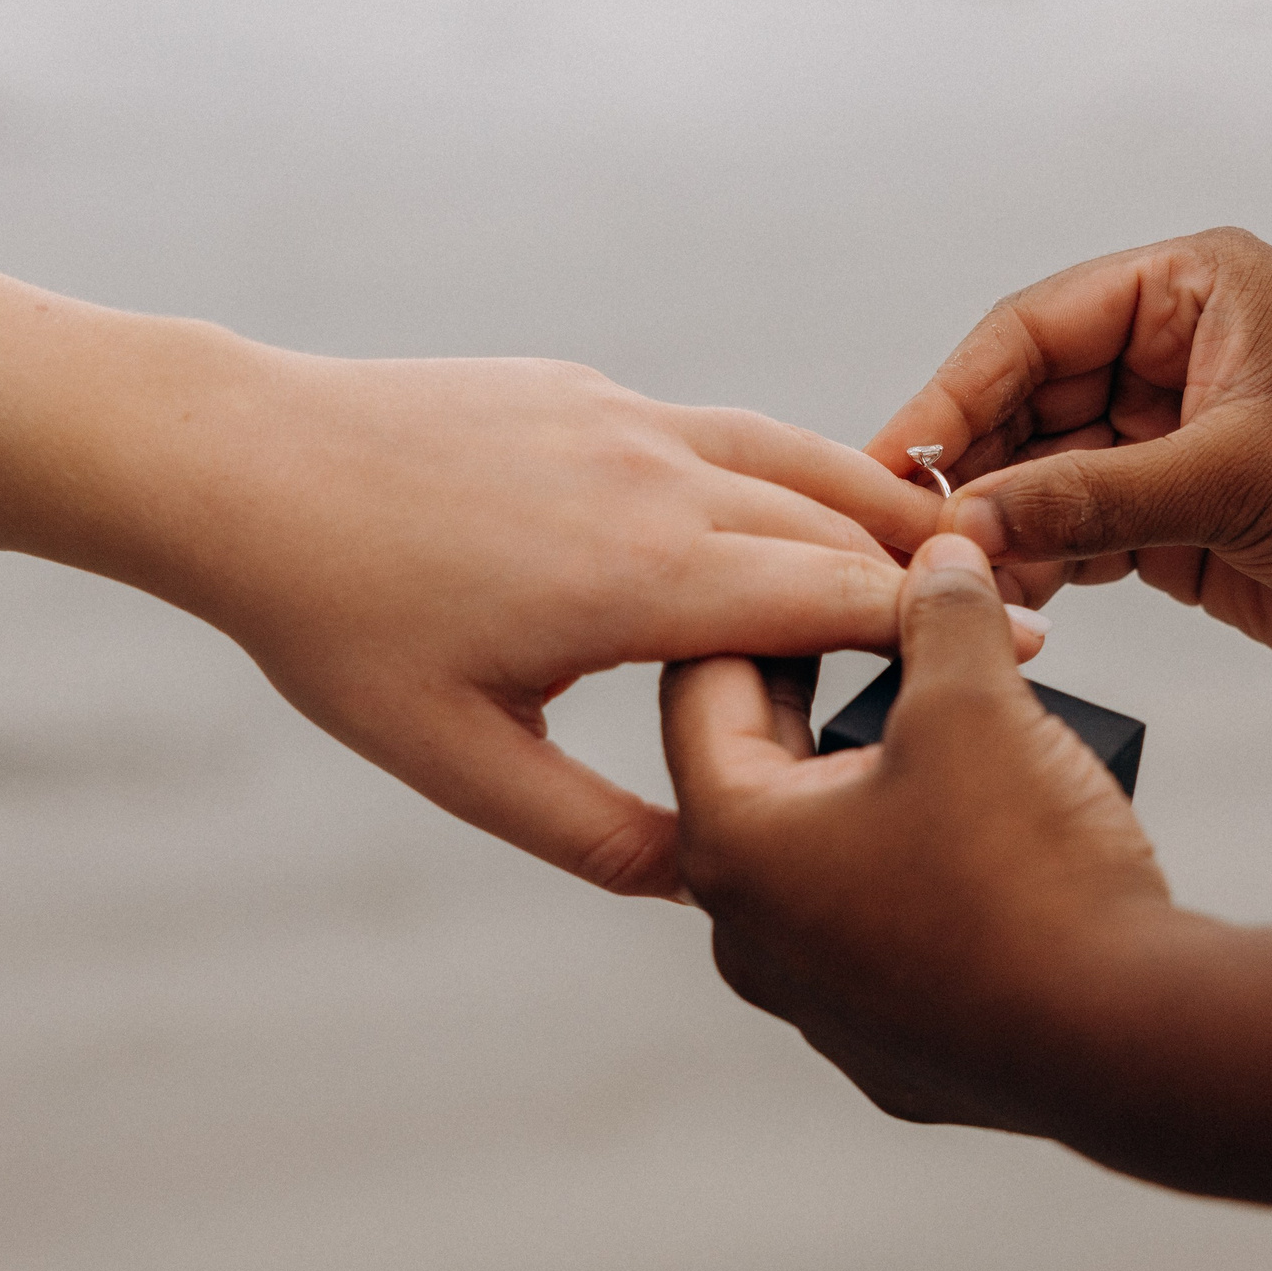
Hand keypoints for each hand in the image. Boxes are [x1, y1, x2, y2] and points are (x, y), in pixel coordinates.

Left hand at [123, 350, 1041, 897]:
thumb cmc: (339, 620)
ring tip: (941, 551)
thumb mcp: (456, 759)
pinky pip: (729, 431)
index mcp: (643, 577)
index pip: (842, 597)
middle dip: (934, 570)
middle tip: (1011, 615)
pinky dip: (796, 470)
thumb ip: (592, 831)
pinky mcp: (594, 392)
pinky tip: (805, 508)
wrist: (243, 462)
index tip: (1029, 649)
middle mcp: (659, 480)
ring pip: (798, 458)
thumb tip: (699, 878)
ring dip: (878, 507)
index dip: (942, 627)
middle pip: (842, 523)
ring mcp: (629, 421)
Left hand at [662, 533, 1171, 1129]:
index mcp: (732, 841)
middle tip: (896, 623)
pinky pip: (883, 928)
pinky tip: (988, 829)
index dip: (771, 602)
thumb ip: (941, 614)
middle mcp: (748, 935)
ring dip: (876, 777)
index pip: (702, 682)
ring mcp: (817, 1004)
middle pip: (762, 766)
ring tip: (955, 720)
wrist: (1133, 1044)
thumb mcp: (977, 702)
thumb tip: (939, 558)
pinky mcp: (888, 1048)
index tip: (834, 562)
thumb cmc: (1029, 870)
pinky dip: (918, 866)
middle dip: (827, 683)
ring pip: (826, 851)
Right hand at [865, 228, 1271, 684]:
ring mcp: (1169, 436)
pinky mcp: (1174, 515)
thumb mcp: (1237, 481)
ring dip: (1001, 521)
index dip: (957, 392)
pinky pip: (1077, 528)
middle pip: (1024, 397)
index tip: (900, 459)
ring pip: (1042, 468)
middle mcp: (1171, 351)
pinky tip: (1009, 595)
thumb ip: (1092, 497)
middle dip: (973, 465)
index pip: (1034, 326)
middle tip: (912, 532)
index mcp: (1191, 290)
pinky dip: (1041, 562)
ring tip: (954, 577)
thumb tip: (971, 522)